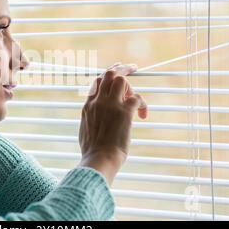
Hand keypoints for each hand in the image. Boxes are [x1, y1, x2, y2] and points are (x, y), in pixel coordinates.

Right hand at [78, 63, 147, 184]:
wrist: (98, 160)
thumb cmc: (93, 152)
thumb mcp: (86, 131)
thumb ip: (91, 120)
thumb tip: (96, 122)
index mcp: (88, 106)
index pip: (97, 82)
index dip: (108, 76)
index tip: (116, 74)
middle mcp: (98, 102)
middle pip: (108, 74)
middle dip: (121, 68)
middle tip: (132, 68)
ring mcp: (110, 105)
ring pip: (121, 80)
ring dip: (131, 86)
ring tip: (136, 99)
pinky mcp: (124, 112)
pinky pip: (136, 98)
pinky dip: (142, 104)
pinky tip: (142, 115)